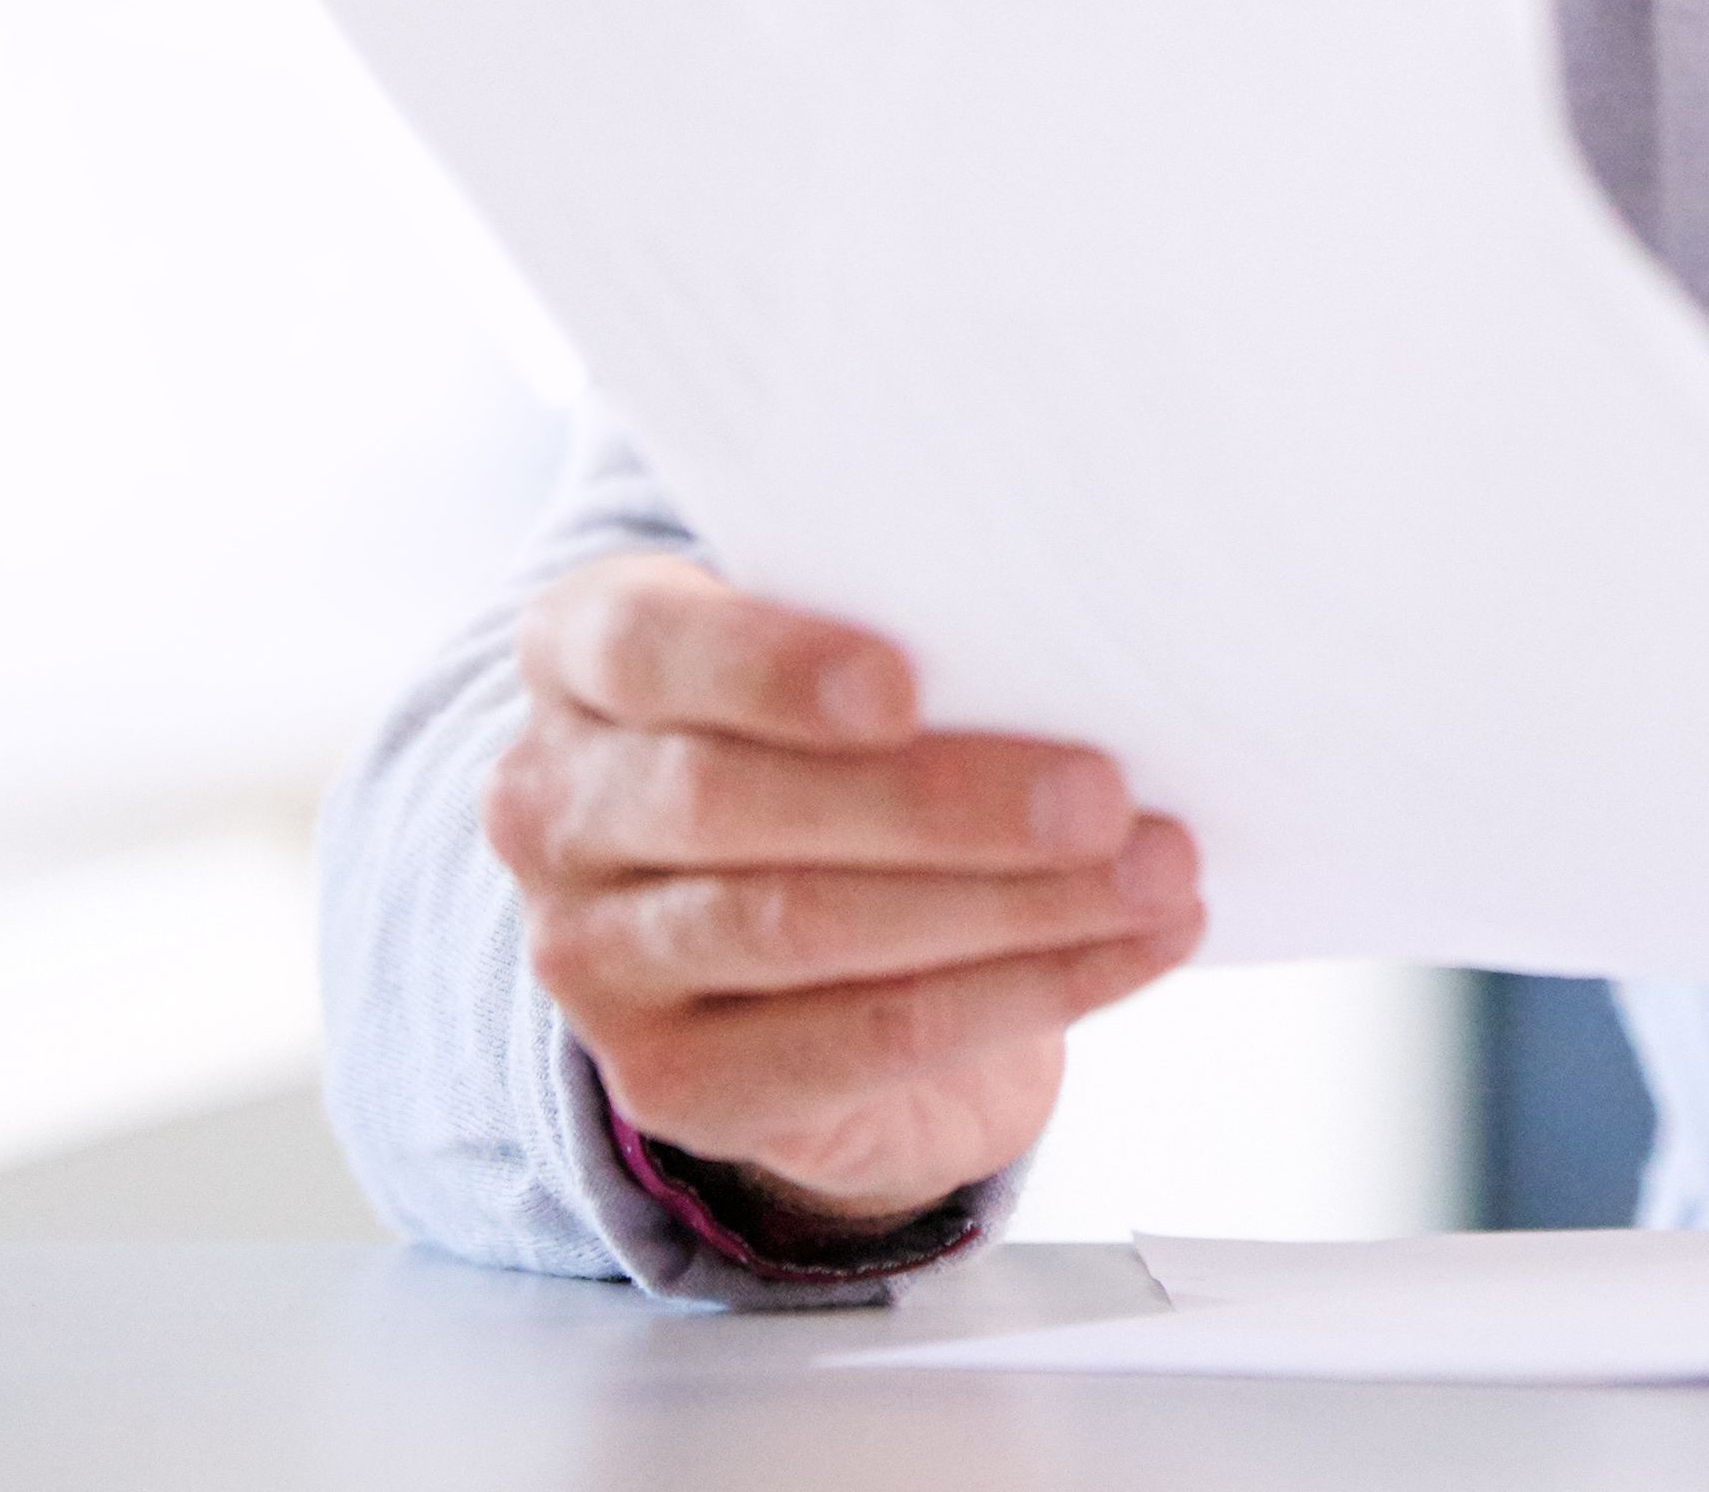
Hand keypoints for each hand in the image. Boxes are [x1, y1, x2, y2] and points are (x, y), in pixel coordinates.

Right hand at [486, 552, 1203, 1223]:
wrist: (794, 934)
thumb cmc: (835, 740)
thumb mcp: (831, 653)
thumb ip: (896, 625)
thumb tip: (1076, 635)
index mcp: (578, 653)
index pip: (639, 646)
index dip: (768, 668)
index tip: (905, 686)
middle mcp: (553, 805)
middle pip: (730, 802)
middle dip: (937, 802)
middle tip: (1104, 793)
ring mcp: (594, 958)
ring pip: (802, 927)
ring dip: (1007, 905)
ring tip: (1155, 872)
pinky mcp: (673, 1083)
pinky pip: (862, 1041)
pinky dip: (1020, 991)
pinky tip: (1129, 949)